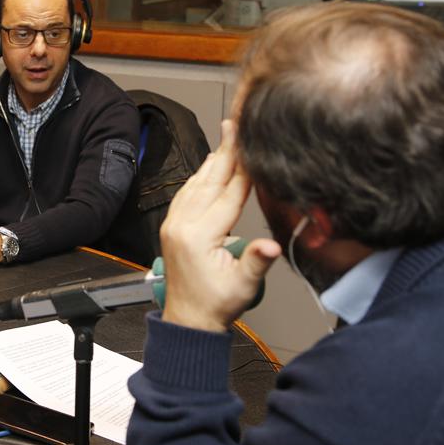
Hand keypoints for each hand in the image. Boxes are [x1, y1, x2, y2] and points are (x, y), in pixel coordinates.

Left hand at [159, 120, 280, 332]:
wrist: (188, 320)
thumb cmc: (215, 305)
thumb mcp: (242, 286)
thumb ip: (256, 261)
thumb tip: (271, 246)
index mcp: (200, 236)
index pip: (228, 195)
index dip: (243, 168)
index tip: (250, 143)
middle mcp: (182, 225)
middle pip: (210, 181)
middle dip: (225, 151)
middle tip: (234, 124)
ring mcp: (174, 224)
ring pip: (196, 184)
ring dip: (212, 161)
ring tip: (226, 138)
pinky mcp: (172, 227)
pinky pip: (186, 194)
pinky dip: (199, 177)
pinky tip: (207, 167)